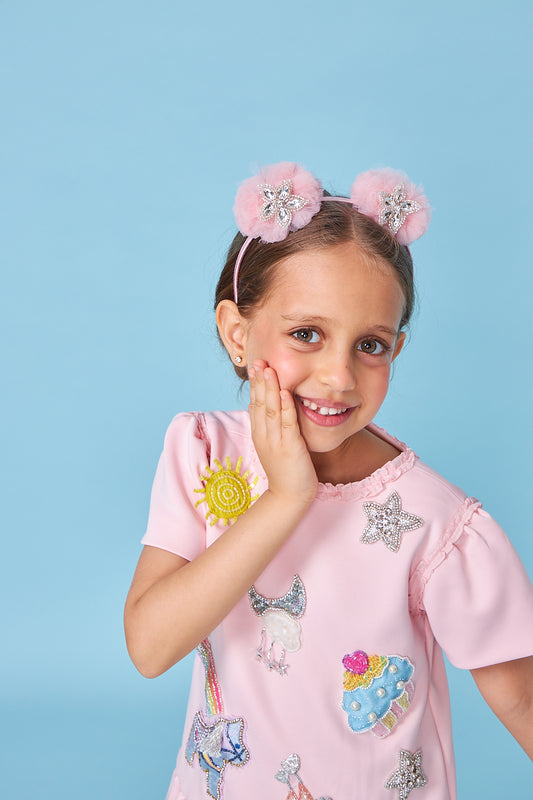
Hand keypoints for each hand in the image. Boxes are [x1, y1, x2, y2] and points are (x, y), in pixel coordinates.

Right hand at [248, 361, 317, 505]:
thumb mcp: (274, 445)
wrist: (289, 497)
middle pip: (259, 403)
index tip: (255, 366)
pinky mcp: (290, 448)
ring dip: (269, 388)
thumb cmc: (286, 471)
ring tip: (268, 369)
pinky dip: (285, 407)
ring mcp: (276, 442)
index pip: (254, 404)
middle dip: (259, 381)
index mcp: (260, 434)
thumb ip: (272, 427)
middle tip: (258, 360)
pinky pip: (287, 424)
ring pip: (270, 410)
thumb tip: (272, 409)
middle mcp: (264, 436)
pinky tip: (284, 392)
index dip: (254, 385)